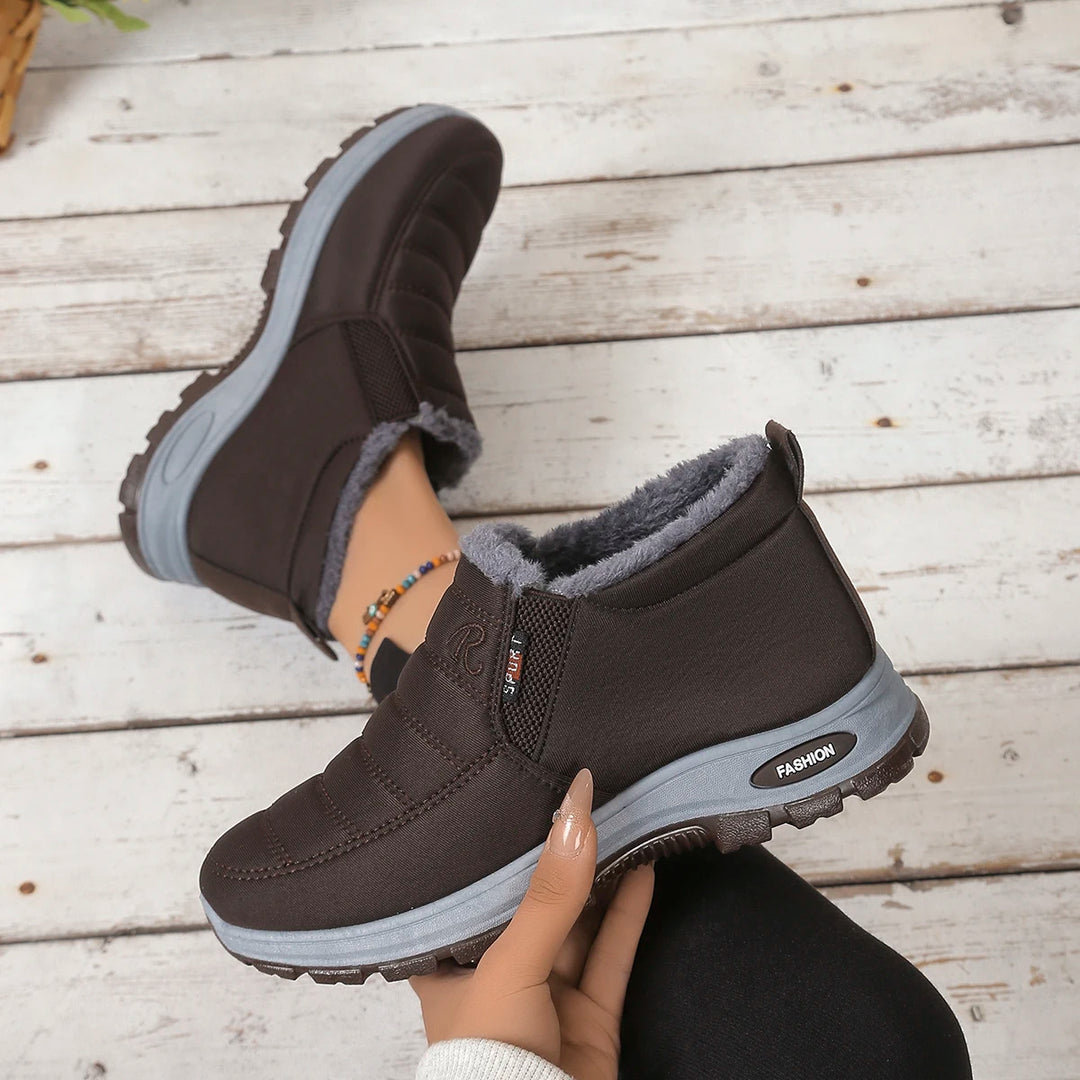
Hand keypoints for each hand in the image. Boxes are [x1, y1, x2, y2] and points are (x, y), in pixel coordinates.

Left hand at [410, 769, 654, 1079]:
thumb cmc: (490, 1048)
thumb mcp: (510, 961)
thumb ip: (548, 894)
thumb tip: (577, 813)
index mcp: (454, 964)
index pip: (479, 893)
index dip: (504, 849)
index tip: (525, 797)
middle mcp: (500, 974)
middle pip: (536, 905)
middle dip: (561, 859)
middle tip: (583, 797)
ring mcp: (549, 997)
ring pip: (579, 925)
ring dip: (601, 879)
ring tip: (618, 819)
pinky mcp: (592, 1016)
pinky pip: (612, 954)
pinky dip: (629, 913)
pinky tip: (644, 868)